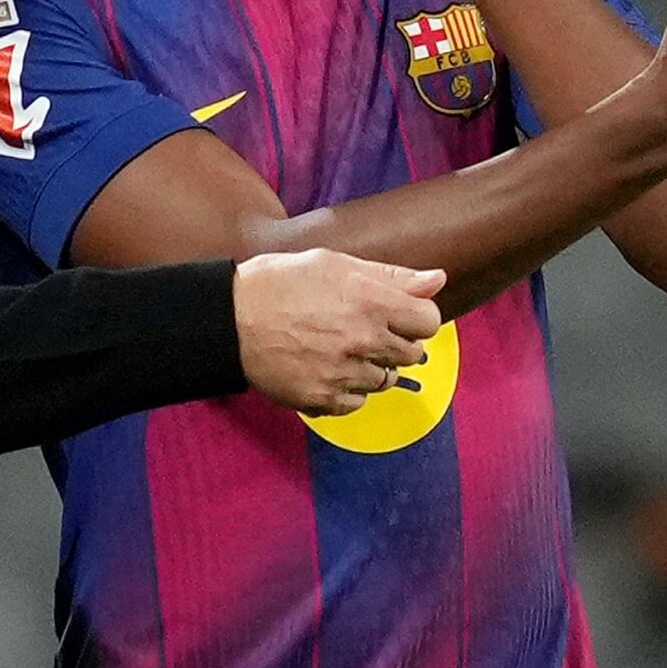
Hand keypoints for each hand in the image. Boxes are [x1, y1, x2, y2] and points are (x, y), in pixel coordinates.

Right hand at [232, 249, 445, 415]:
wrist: (228, 319)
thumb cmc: (279, 283)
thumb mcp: (334, 263)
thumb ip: (391, 275)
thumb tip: (438, 278)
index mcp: (371, 302)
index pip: (428, 321)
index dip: (415, 317)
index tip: (397, 315)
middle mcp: (363, 340)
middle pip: (411, 354)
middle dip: (394, 342)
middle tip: (363, 330)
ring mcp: (344, 374)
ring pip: (385, 381)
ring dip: (371, 367)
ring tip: (340, 349)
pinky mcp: (323, 399)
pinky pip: (357, 404)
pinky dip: (348, 391)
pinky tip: (327, 370)